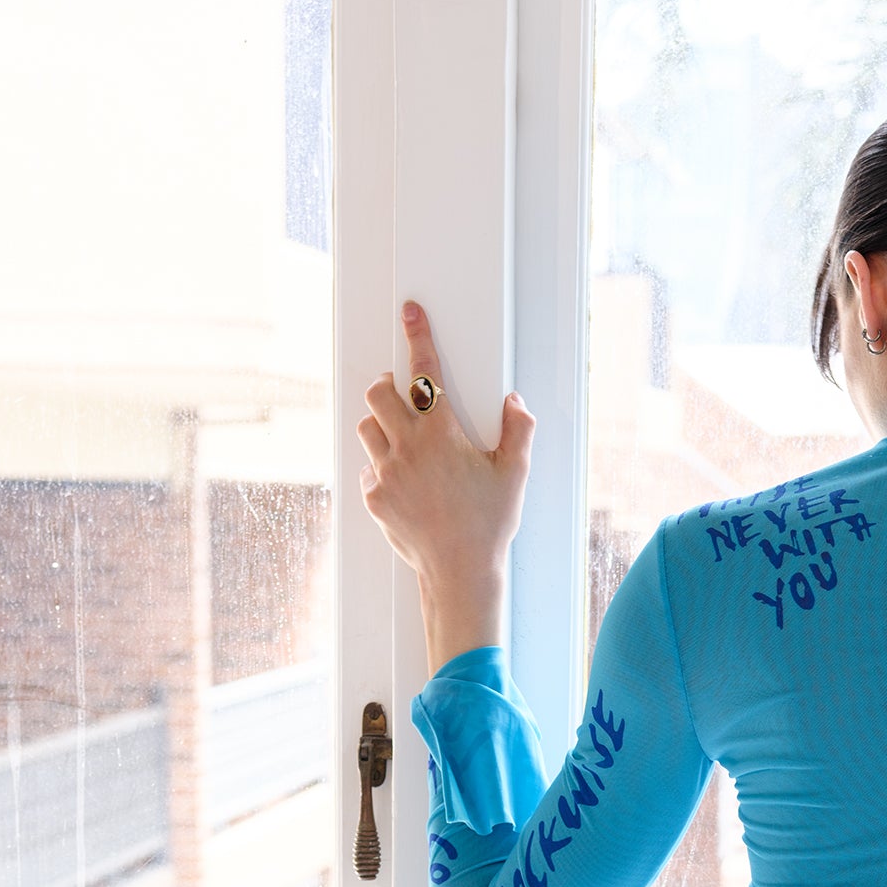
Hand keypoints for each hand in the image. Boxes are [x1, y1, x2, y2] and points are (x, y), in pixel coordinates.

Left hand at [357, 301, 533, 667]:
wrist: (460, 573)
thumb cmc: (488, 524)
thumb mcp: (514, 474)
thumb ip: (518, 431)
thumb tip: (515, 402)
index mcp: (442, 434)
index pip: (426, 372)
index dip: (419, 336)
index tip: (410, 313)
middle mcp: (408, 448)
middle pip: (377, 394)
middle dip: (386, 386)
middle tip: (401, 395)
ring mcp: (386, 473)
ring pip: (367, 429)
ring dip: (380, 425)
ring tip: (402, 439)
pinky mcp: (375, 498)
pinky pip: (368, 470)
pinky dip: (380, 467)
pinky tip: (402, 481)